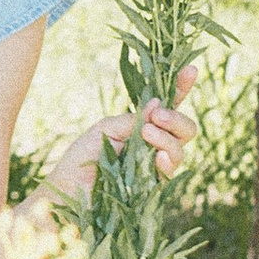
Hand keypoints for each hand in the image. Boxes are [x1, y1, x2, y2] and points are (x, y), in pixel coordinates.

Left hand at [44, 65, 198, 206]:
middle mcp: (154, 144)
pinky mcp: (153, 187)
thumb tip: (159, 103)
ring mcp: (156, 166)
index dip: (181, 87)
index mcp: (143, 125)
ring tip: (146, 133)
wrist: (69, 188)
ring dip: (166, 138)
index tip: (190, 69)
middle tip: (157, 116)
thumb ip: (134, 118)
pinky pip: (169, 170)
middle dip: (177, 118)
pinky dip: (165, 158)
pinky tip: (156, 156)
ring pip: (180, 149)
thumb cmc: (83, 157)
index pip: (169, 105)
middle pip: (185, 129)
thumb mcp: (106, 128)